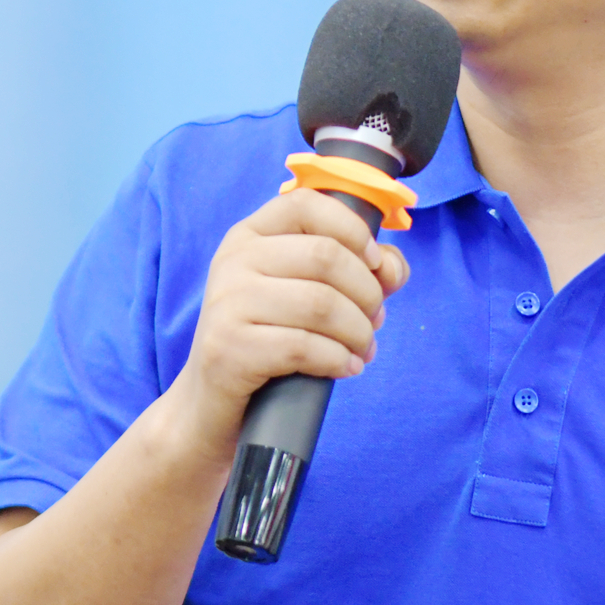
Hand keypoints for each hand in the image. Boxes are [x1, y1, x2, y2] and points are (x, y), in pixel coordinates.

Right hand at [168, 189, 410, 458]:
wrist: (210, 401)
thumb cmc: (267, 340)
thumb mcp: (300, 293)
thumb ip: (353, 269)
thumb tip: (393, 270)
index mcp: (249, 235)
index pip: (306, 203)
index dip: (352, 229)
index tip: (374, 265)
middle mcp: (233, 260)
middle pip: (325, 256)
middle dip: (367, 292)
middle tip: (374, 321)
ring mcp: (226, 303)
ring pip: (320, 303)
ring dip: (358, 331)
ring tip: (364, 349)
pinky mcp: (228, 348)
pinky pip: (303, 346)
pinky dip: (338, 359)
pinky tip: (346, 368)